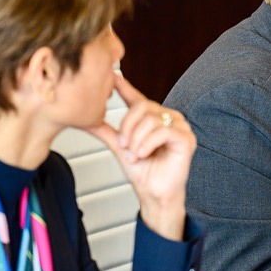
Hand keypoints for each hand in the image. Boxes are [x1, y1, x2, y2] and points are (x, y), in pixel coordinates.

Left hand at [85, 73, 195, 240]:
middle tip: (124, 146)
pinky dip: (148, 144)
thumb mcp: (119, 147)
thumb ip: (105, 131)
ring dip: (136, 140)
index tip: (112, 76)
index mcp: (152, 119)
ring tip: (135, 155)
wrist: (154, 194)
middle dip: (128, 128)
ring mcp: (179, 126)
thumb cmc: (143, 172)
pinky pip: (162, 131)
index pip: (138, 99)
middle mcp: (168, 118)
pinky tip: (143, 154)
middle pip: (142, 107)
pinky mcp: (186, 138)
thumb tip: (84, 119)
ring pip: (151, 120)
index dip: (125, 86)